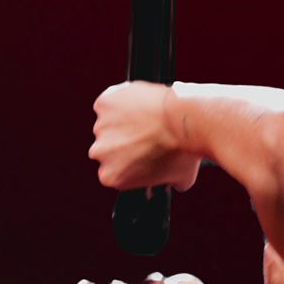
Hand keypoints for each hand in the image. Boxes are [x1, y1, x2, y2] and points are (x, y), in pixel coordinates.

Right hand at [91, 81, 205, 195]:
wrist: (183, 120)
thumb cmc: (183, 150)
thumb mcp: (180, 179)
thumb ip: (165, 181)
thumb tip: (173, 179)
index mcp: (111, 176)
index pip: (115, 170)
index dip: (131, 162)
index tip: (143, 154)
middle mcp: (100, 153)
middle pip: (108, 147)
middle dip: (123, 141)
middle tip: (146, 135)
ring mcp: (100, 126)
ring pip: (109, 123)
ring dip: (123, 120)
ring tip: (146, 118)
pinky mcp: (104, 103)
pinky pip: (110, 101)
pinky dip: (122, 101)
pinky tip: (140, 104)